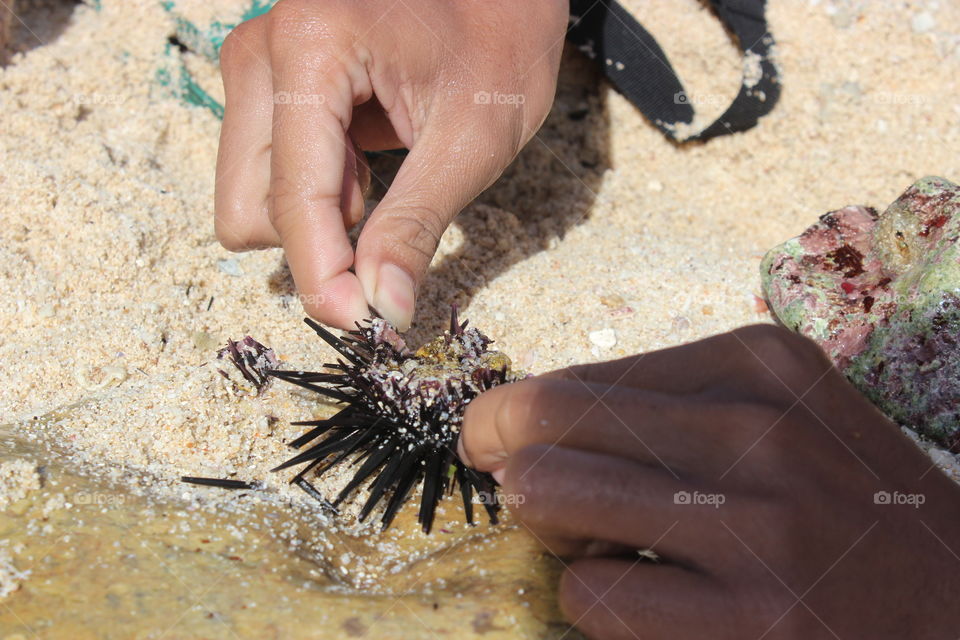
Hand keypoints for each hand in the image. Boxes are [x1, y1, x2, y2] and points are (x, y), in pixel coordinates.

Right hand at [214, 0, 566, 329]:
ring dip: (319, 217)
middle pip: (250, 208)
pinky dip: (318, 194)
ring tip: (380, 176)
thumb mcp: (470, 144)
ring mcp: (258, 67)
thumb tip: (381, 308)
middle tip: (388, 228)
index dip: (325, 273)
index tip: (364, 322)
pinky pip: (269, 177)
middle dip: (318, 242)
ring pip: (252, 199)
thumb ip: (414, 227)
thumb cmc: (499, 47)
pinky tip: (364, 163)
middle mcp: (262, 53)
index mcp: (311, 48)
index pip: (294, 197)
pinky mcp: (268, 87)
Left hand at [459, 325, 959, 638]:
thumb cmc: (847, 515)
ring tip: (594, 549)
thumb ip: (659, 411)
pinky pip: (591, 598)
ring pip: (547, 497)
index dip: (520, 417)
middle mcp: (758, 430)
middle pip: (544, 422)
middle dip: (509, 461)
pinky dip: (594, 604)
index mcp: (758, 365)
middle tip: (526, 495)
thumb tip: (522, 425)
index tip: (503, 444)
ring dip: (548, 531)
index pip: (577, 376)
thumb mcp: (778, 423)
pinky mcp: (755, 624)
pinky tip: (649, 607)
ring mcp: (758, 528)